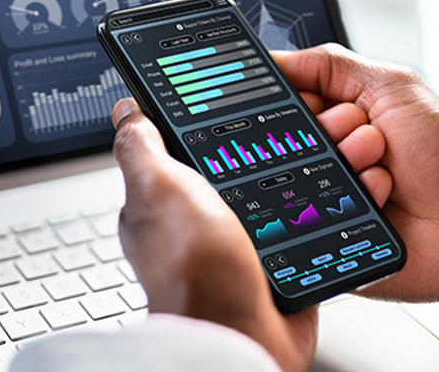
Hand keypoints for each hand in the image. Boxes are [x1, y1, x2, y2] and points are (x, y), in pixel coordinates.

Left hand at [113, 98, 317, 371]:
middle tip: (273, 136)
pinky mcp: (268, 269)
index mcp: (157, 204)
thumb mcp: (157, 186)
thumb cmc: (191, 269)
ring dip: (280, 187)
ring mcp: (230, 249)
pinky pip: (289, 234)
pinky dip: (302, 221)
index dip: (194, 125)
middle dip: (246, 156)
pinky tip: (312, 206)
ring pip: (259, 200)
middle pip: (222, 172)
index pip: (171, 151)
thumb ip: (140, 147)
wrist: (241, 335)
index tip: (223, 102)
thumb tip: (126, 110)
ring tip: (299, 165)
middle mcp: (191, 227)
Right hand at [274, 44, 438, 303]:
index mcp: (339, 112)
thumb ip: (333, 65)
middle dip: (330, 127)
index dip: (296, 96)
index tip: (313, 100)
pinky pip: (316, 207)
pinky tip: (384, 190)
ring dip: (348, 159)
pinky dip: (356, 191)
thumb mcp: (395, 87)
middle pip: (290, 133)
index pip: (289, 96)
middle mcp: (331, 149)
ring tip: (383, 163)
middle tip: (369, 132)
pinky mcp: (331, 224)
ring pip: (300, 170)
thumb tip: (275, 58)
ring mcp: (329, 187)